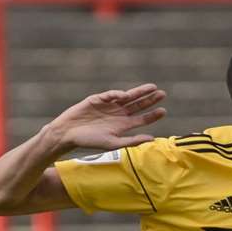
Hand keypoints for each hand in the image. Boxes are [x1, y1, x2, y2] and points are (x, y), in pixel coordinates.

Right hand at [44, 84, 166, 152]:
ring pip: (127, 97)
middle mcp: (117, 114)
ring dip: (139, 93)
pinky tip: (125, 96)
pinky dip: (117, 94)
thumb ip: (132, 141)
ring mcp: (108, 106)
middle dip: (149, 100)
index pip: (141, 119)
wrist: (68, 134)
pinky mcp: (97, 99)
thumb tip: (152, 139)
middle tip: (162, 94)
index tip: (163, 111)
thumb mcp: (113, 143)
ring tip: (152, 88)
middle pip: (137, 105)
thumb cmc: (89, 141)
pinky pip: (110, 95)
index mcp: (122, 126)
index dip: (152, 115)